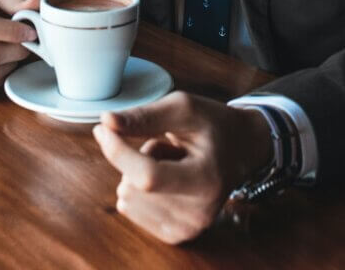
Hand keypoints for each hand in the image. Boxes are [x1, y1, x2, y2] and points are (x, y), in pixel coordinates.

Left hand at [93, 91, 271, 243]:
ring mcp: (187, 228)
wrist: (242, 149)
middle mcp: (199, 213)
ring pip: (127, 197)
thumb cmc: (213, 125)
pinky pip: (129, 209)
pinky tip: (168, 179)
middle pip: (132, 186)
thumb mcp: (184, 108)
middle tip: (171, 149)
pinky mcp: (175, 235)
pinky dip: (140, 190)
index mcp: (207, 180)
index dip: (118, 152)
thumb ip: (145, 116)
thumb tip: (106, 121)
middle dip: (139, 158)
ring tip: (172, 163)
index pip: (148, 176)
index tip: (103, 129)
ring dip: (140, 173)